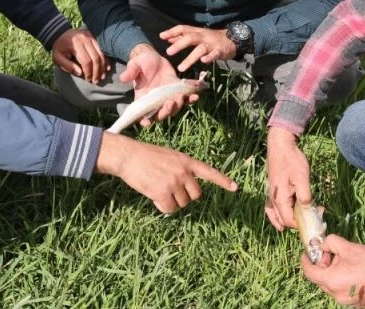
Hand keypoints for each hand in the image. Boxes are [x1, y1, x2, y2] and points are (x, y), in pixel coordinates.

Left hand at [52, 28, 108, 83]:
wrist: (60, 33)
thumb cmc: (59, 48)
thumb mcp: (57, 58)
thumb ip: (67, 66)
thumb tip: (80, 73)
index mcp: (76, 45)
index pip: (86, 61)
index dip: (89, 72)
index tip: (88, 80)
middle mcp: (85, 40)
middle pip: (96, 57)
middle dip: (97, 71)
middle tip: (96, 81)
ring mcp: (91, 37)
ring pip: (101, 54)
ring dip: (103, 67)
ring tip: (102, 77)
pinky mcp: (94, 37)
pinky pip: (102, 50)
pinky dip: (105, 60)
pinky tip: (107, 68)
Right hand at [95, 132, 237, 212]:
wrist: (129, 156)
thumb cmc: (146, 156)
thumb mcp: (169, 157)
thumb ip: (181, 170)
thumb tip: (187, 190)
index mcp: (186, 161)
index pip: (209, 172)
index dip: (222, 181)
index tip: (235, 187)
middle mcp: (184, 172)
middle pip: (196, 195)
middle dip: (186, 197)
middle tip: (171, 191)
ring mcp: (174, 182)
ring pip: (182, 204)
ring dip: (172, 202)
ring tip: (158, 189)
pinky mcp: (163, 192)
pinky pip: (169, 209)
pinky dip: (162, 207)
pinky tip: (154, 197)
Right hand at [121, 44, 198, 124]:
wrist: (153, 57)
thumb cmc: (141, 62)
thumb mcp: (135, 64)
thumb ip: (130, 71)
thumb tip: (123, 78)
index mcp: (142, 98)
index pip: (142, 114)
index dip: (144, 120)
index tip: (148, 123)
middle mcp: (155, 101)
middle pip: (161, 114)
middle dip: (166, 112)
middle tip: (170, 103)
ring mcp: (167, 97)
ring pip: (173, 109)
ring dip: (178, 106)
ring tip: (182, 98)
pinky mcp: (176, 90)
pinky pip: (185, 98)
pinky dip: (190, 99)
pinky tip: (196, 96)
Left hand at [159, 25, 236, 71]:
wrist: (233, 39)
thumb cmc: (211, 38)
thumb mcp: (197, 35)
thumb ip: (183, 36)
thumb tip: (168, 38)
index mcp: (196, 32)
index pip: (183, 29)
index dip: (172, 32)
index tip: (161, 36)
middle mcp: (203, 36)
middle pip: (190, 38)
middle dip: (179, 45)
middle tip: (168, 52)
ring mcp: (211, 44)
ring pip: (200, 49)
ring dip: (190, 58)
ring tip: (181, 68)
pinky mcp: (220, 51)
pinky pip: (214, 54)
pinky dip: (209, 58)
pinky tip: (203, 61)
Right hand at [265, 126, 311, 230]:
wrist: (280, 146)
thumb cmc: (292, 161)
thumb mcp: (302, 178)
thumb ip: (305, 196)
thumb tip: (308, 211)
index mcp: (280, 198)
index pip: (289, 221)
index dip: (302, 225)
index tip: (315, 220)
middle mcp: (273, 199)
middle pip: (283, 220)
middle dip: (297, 223)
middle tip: (312, 217)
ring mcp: (271, 194)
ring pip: (276, 215)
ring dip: (286, 221)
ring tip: (298, 224)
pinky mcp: (272, 189)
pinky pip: (272, 208)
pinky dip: (277, 215)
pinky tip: (282, 216)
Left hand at [301, 234, 364, 306]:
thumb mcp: (347, 246)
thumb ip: (329, 243)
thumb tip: (323, 246)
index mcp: (332, 281)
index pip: (309, 273)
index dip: (305, 261)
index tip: (306, 254)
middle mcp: (337, 296)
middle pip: (321, 280)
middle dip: (322, 266)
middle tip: (330, 254)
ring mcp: (348, 303)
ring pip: (333, 286)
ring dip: (333, 274)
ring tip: (345, 262)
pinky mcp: (358, 304)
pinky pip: (344, 292)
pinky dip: (343, 282)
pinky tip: (354, 272)